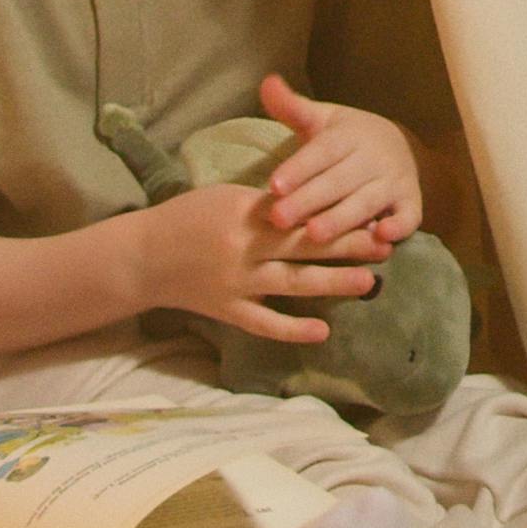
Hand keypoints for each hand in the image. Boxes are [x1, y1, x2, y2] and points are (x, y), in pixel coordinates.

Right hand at [127, 177, 376, 344]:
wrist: (143, 256)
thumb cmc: (187, 217)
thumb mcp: (226, 196)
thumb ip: (267, 205)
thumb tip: (314, 202)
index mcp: (244, 213)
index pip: (299, 211)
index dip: (335, 212)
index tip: (370, 211)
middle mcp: (244, 248)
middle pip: (304, 245)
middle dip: (346, 245)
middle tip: (383, 244)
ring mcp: (236, 282)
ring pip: (292, 283)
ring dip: (332, 283)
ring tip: (368, 283)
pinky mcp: (228, 310)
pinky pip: (264, 323)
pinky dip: (293, 329)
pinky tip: (322, 331)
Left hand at [253, 75, 422, 255]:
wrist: (400, 147)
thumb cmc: (347, 139)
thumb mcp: (321, 119)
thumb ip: (292, 107)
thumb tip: (267, 81)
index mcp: (348, 136)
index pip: (322, 152)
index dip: (299, 168)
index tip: (273, 185)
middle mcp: (372, 157)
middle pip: (339, 181)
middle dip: (309, 200)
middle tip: (278, 219)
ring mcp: (394, 181)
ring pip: (367, 201)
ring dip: (342, 218)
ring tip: (314, 234)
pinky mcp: (411, 203)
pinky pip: (409, 217)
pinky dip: (399, 226)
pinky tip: (380, 237)